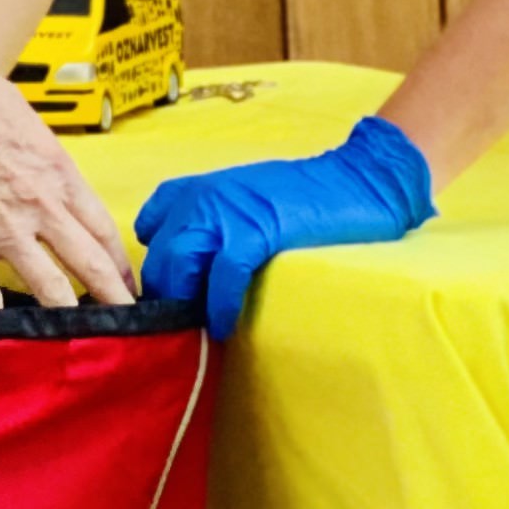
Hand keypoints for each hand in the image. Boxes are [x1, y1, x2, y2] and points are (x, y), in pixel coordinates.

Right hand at [0, 34, 133, 309]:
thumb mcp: (20, 114)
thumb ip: (37, 150)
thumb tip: (40, 164)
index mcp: (58, 171)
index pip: (103, 228)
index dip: (120, 262)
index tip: (127, 281)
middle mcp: (40, 205)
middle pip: (91, 264)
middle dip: (114, 298)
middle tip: (128, 321)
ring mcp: (3, 229)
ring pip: (51, 289)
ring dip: (68, 318)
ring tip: (80, 341)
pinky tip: (6, 334)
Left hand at [134, 117, 434, 337]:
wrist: (359, 178)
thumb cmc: (306, 196)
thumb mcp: (244, 198)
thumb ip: (212, 222)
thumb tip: (191, 270)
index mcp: (198, 188)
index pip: (148, 227)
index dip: (154, 267)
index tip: (164, 298)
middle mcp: (203, 196)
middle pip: (158, 256)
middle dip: (164, 297)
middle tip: (178, 329)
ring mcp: (227, 212)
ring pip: (177, 266)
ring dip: (183, 304)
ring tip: (196, 331)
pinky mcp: (257, 230)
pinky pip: (222, 277)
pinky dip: (219, 306)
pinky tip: (223, 325)